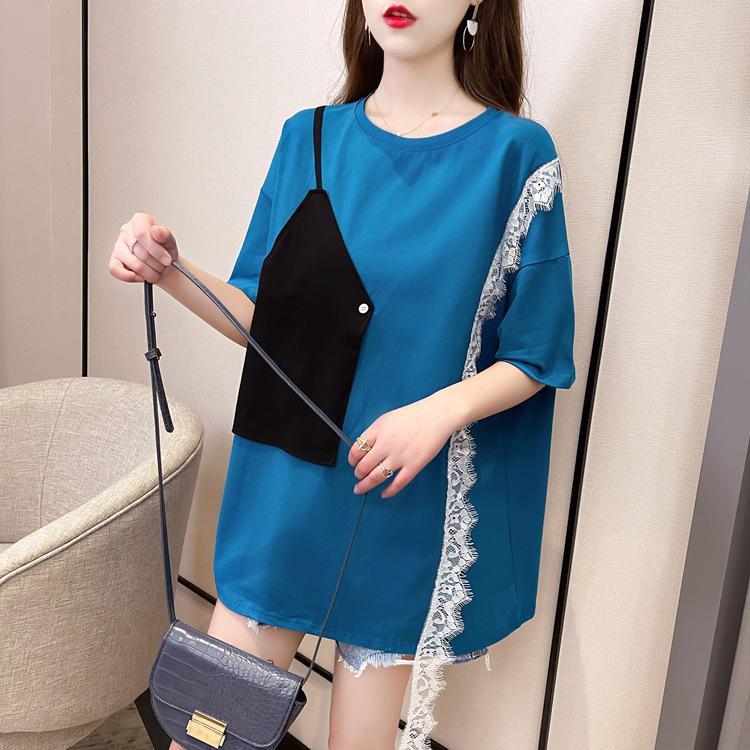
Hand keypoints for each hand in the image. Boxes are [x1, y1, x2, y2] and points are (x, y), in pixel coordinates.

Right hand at [109, 212, 178, 283]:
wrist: (163, 261)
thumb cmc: (164, 249)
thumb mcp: (170, 241)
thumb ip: (165, 235)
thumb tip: (156, 230)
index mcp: (139, 221)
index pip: (141, 234)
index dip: (156, 250)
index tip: (167, 260)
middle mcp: (126, 231)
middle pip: (140, 252)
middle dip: (157, 264)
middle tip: (163, 266)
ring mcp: (118, 245)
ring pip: (133, 264)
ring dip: (149, 273)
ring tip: (156, 272)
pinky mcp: (114, 260)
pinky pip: (115, 270)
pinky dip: (131, 277)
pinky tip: (141, 276)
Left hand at [347, 393, 463, 498]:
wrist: (438, 415)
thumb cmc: (413, 416)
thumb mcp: (387, 419)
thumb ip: (374, 434)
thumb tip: (363, 450)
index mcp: (378, 430)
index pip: (356, 450)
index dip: (352, 459)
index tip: (353, 463)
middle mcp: (386, 444)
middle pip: (363, 466)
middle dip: (358, 474)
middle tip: (358, 476)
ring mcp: (400, 456)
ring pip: (376, 477)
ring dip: (366, 485)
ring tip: (361, 488)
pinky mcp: (414, 466)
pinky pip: (397, 484)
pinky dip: (388, 492)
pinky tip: (384, 494)